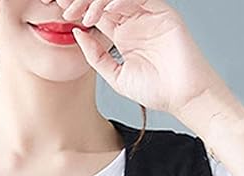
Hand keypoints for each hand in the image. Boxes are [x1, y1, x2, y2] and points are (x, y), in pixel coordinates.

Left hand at [55, 0, 223, 116]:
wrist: (182, 97)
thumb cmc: (155, 90)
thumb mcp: (115, 76)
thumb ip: (96, 56)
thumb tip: (76, 33)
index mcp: (122, 32)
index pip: (96, 12)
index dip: (78, 10)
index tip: (61, 15)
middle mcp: (134, 19)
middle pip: (104, 0)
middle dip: (82, 1)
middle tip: (65, 8)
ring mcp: (148, 14)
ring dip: (97, 1)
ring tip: (84, 14)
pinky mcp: (162, 11)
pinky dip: (118, 1)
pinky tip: (105, 13)